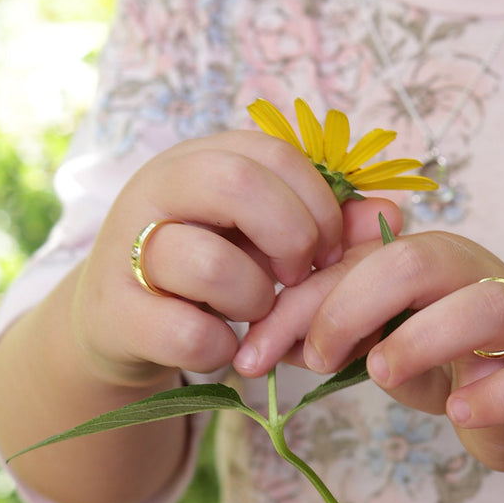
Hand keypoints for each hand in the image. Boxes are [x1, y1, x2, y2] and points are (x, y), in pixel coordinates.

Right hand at [69, 130, 401, 390]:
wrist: (120, 319)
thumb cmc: (208, 267)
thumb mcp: (262, 236)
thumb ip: (325, 222)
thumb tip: (390, 214)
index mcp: (200, 157)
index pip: (277, 153)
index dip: (320, 203)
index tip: (328, 247)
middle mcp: (158, 188)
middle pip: (239, 185)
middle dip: (291, 237)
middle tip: (297, 275)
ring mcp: (128, 248)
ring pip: (212, 264)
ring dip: (253, 300)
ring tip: (248, 308)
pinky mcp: (113, 312)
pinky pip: (190, 333)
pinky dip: (220, 349)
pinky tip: (217, 343)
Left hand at [239, 230, 503, 471]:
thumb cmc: (446, 358)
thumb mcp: (378, 339)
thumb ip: (328, 332)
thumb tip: (261, 342)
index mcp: (422, 257)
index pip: (347, 264)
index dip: (293, 308)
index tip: (250, 356)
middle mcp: (470, 276)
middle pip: (411, 261)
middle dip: (349, 307)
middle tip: (319, 359)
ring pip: (485, 309)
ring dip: (423, 340)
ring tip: (382, 373)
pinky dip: (496, 395)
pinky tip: (459, 411)